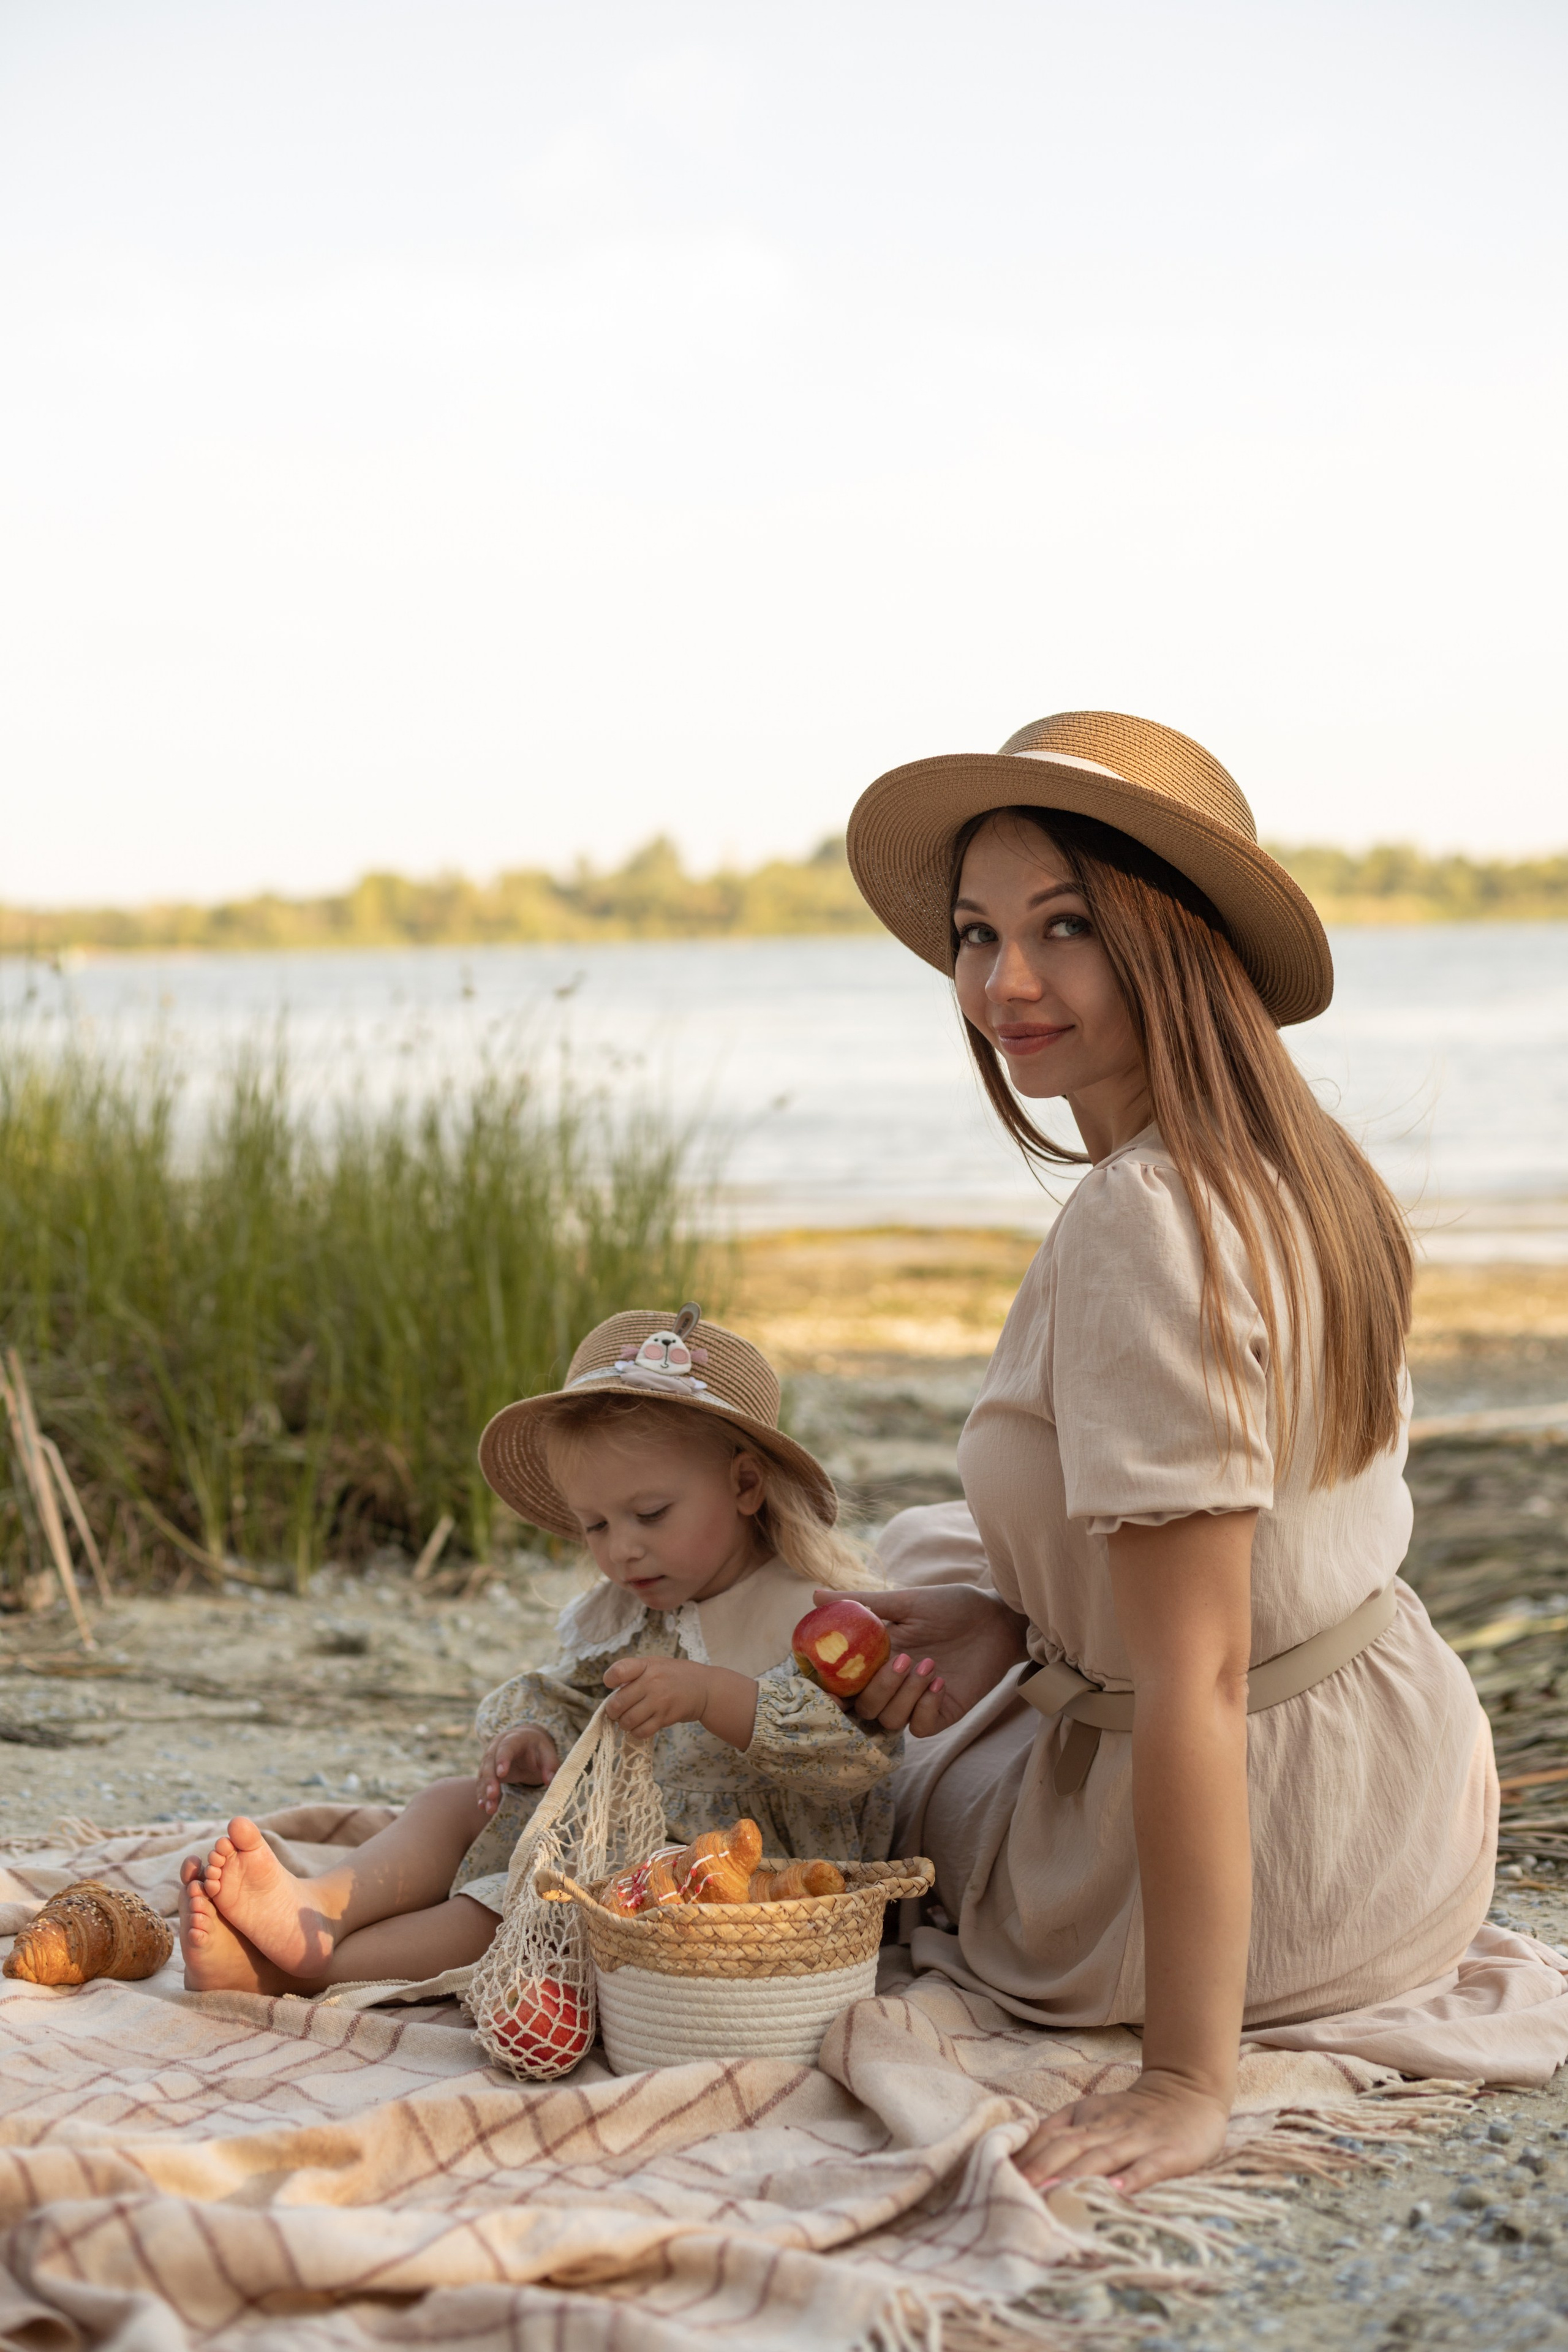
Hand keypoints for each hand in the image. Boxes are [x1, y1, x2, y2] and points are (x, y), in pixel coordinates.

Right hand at [475, 1723, 558, 1813]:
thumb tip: (550, 1781)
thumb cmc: (538, 1749)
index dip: (503, 1759)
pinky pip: (482, 1781)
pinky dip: (482, 1794)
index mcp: (515, 1738)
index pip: (507, 1747)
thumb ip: (550, 1765)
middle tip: (493, 1795)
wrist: (526, 1743)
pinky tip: (483, 1806)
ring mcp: (490, 1757)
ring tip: (489, 1808)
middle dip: (490, 1779)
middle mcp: (498, 1746)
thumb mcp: (547, 1753)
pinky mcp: (486, 1769)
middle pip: (490, 1761)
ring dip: (485, 1791)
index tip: (502, 1774)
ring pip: (484, 1773)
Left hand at [602, 1655, 744, 1742]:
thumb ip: (635, 1674)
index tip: (612, 1685)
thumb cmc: (675, 1675)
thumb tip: (613, 1692)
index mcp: (647, 1665)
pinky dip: (636, 1732)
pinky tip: (640, 1726)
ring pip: (627, 1721)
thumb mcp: (656, 1664)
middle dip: (612, 1711)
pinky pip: (641, 1731)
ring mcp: (659, 1701)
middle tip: (617, 1711)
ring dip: (624, 1723)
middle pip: (617, 1703)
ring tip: (629, 1719)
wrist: (705, 1688)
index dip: (609, 1680)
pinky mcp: (665, 1718)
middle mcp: (652, 1682)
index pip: (618, 1672)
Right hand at [811, 1584, 1029, 1737]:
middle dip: (879, 1689)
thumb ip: (862, 1604)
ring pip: (889, 1721)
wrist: (996, 1619)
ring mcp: (916, 1701)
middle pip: (864, 1708)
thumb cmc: (950, 1605)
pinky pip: (920, 1727)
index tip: (830, 1689)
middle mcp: (892, 1684)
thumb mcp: (905, 1602)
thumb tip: (814, 1596)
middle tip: (904, 1659)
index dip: (830, 1693)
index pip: (843, 1686)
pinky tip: (941, 1682)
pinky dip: (926, 1707)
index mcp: (876, 1659)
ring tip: (930, 1665)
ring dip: (905, 1695)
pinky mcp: (941, 1713)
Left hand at [1014, 2073, 1229, 2195]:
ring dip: (1074, 2176)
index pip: (1047, 2136)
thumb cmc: (1133, 2112)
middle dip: (1039, 2169)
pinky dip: (1132, 2178)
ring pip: (1101, 2157)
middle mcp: (1106, 2127)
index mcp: (1084, 2118)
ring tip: (1050, 2195)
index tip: (995, 2174)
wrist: (1188, 2090)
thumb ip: (1059, 2132)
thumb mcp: (1092, 2114)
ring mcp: (1137, 2139)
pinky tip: (1116, 2191)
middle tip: (1011, 2191)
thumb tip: (1018, 2156)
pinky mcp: (1168, 2153)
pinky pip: (1148, 2166)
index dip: (1023, 2156)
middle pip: (1067, 2147)